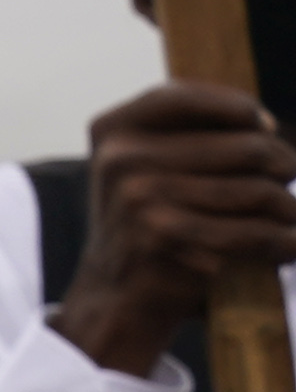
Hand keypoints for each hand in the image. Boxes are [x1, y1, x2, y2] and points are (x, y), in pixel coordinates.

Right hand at [57, 81, 295, 371]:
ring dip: (289, 209)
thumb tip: (266, 125)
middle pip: (248, 147)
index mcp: (112, 131)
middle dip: (282, 165)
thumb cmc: (145, 221)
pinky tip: (287, 246)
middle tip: (284, 179)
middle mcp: (123, 160)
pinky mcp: (171, 241)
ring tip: (287, 217)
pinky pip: (259, 234)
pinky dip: (286, 243)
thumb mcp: (140, 166)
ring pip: (262, 192)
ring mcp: (143, 200)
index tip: (265, 126)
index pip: (186, 96)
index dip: (238, 106)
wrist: (114, 295)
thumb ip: (184, 134)